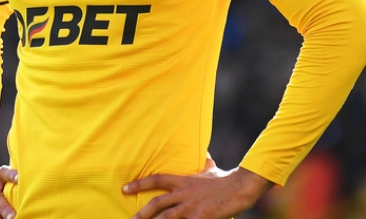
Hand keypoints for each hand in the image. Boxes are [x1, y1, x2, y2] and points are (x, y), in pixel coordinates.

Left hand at [123, 158, 272, 218]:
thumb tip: (203, 152)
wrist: (240, 187)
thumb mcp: (210, 168)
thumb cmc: (225, 179)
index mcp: (184, 181)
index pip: (157, 179)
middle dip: (142, 213)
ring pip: (166, 218)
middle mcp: (184, 194)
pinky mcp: (201, 218)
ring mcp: (191, 208)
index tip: (124, 188)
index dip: (139, 183)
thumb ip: (203, 163)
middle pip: (157, 203)